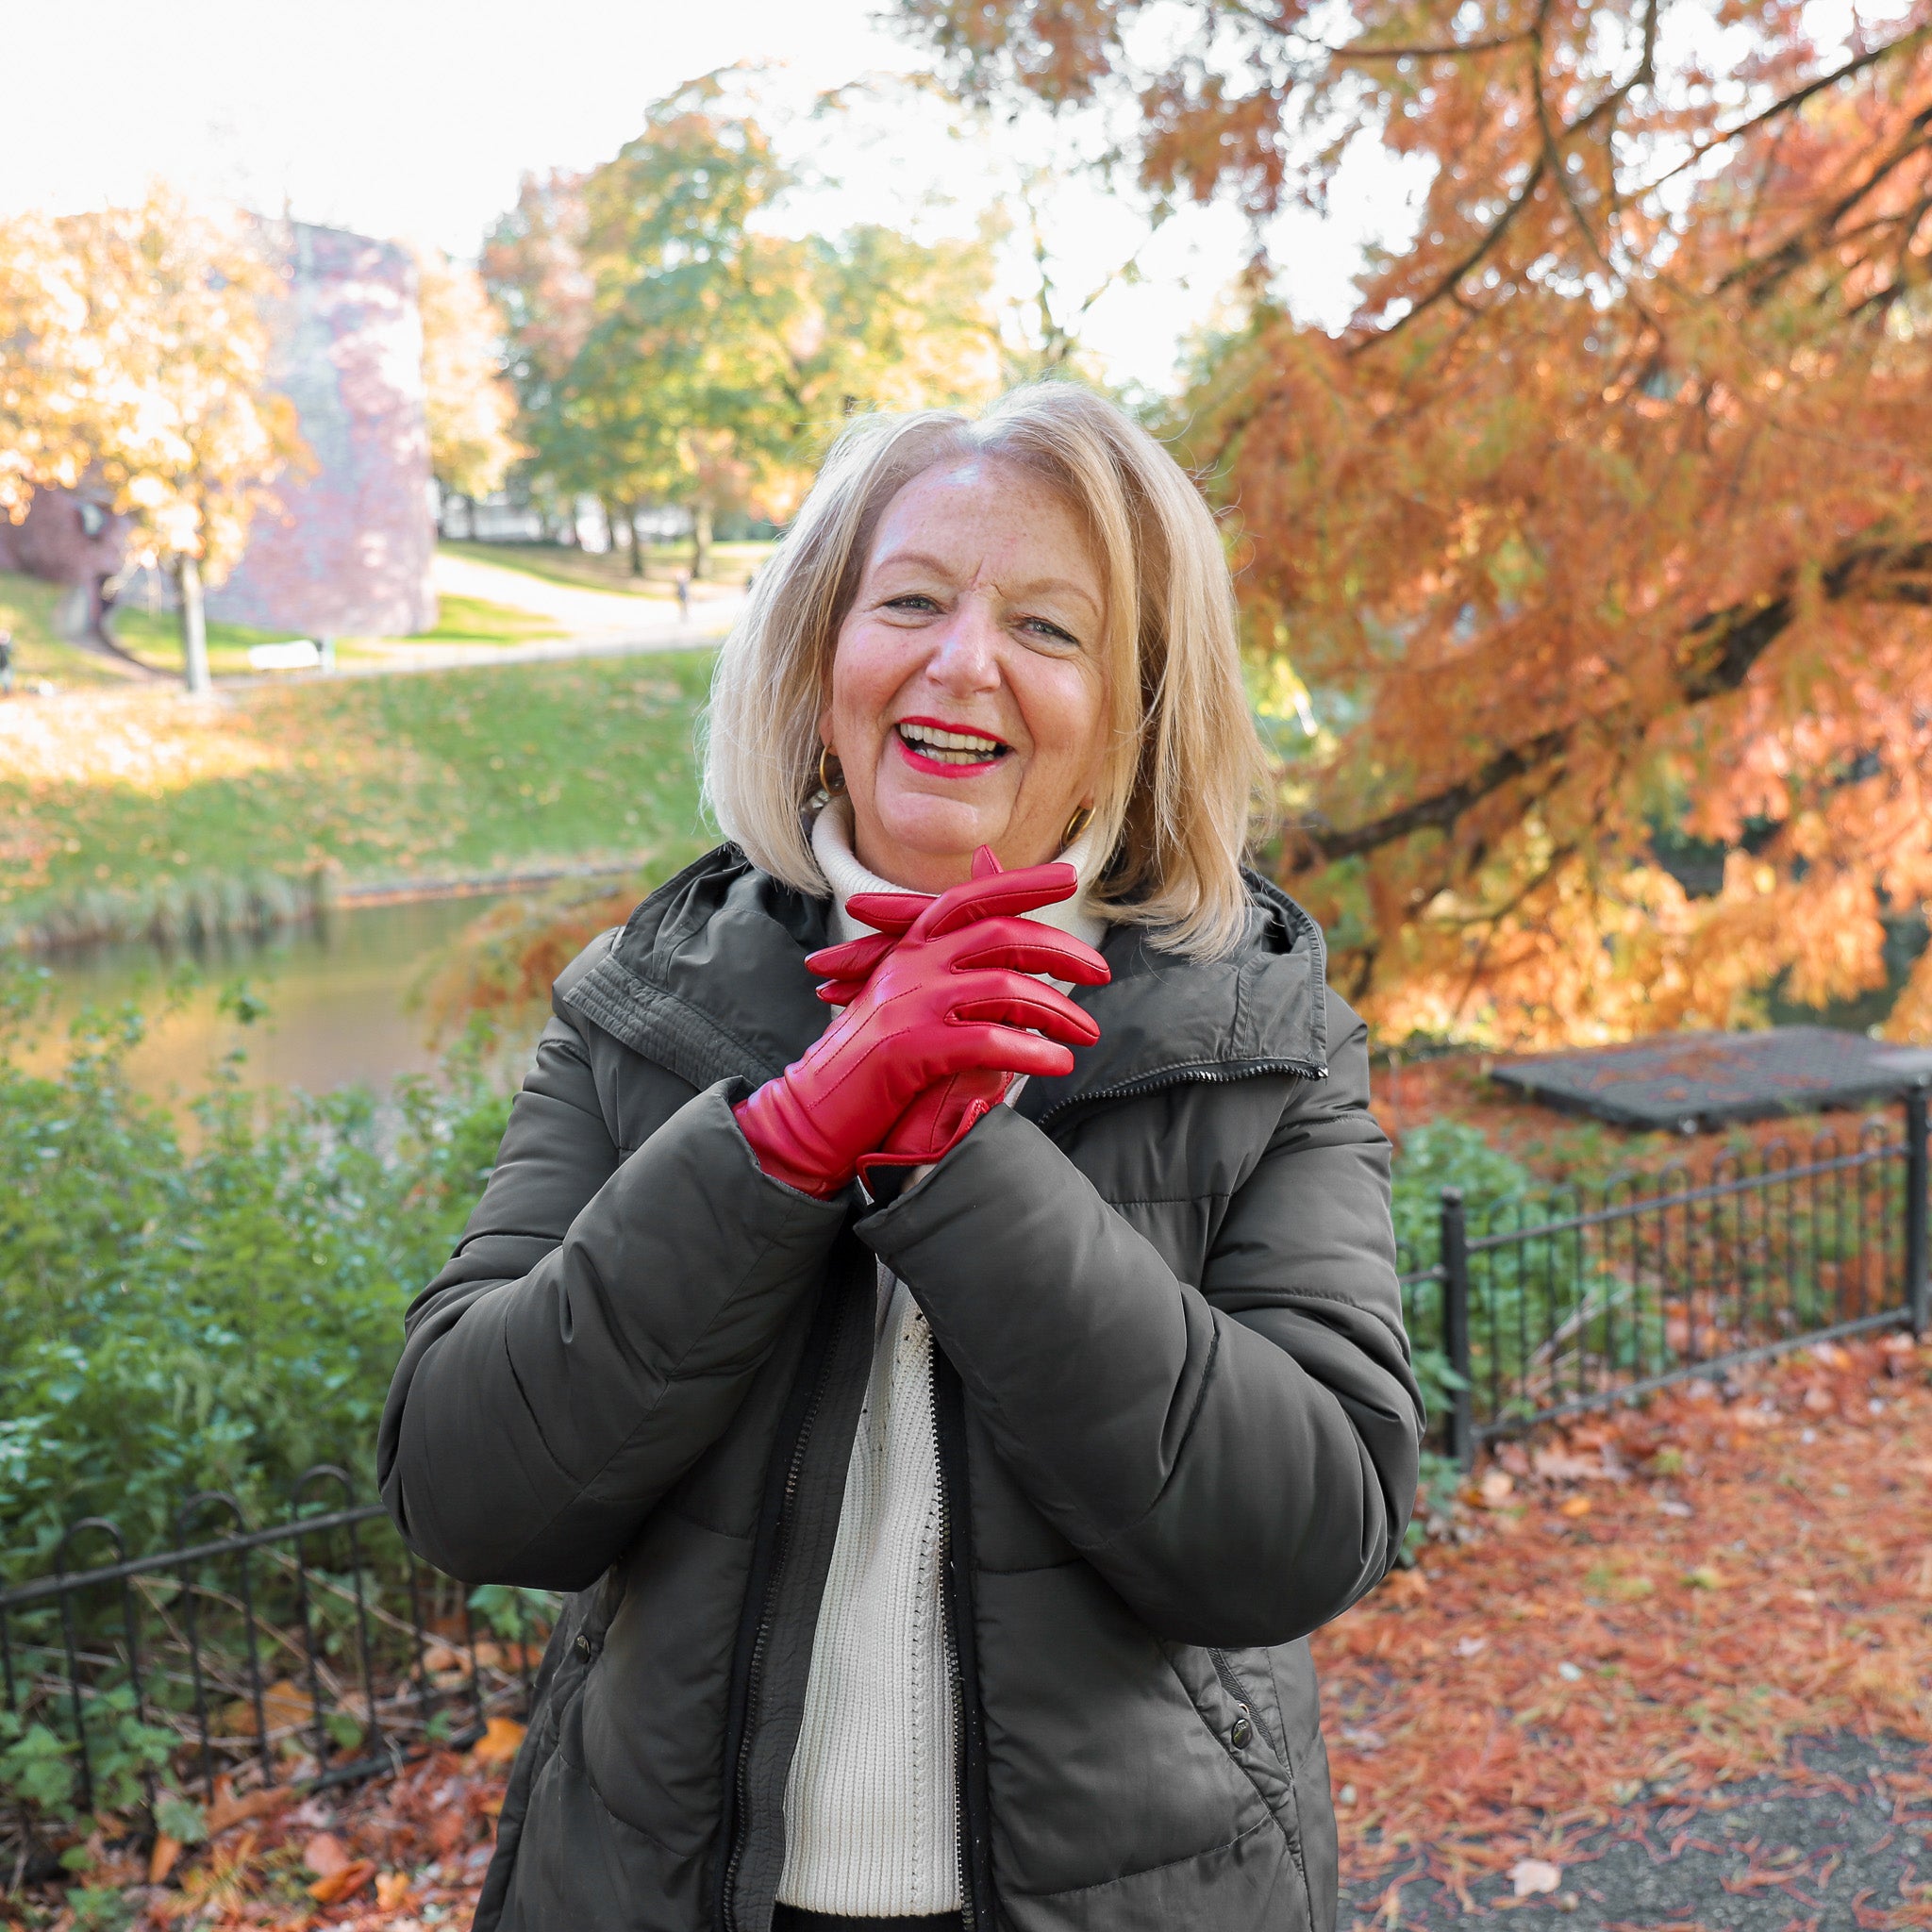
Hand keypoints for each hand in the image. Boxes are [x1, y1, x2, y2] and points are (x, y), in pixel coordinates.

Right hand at [733, 849, 1109, 1195]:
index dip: (1021, 884)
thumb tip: (1009, 962)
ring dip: (1059, 1011)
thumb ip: (955, 978)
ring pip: (1005, 987)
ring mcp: (911, 1003)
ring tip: (1088, 1034)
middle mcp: (910, 964)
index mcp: (909, 950)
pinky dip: (1032, 1052)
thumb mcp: (911, 1008)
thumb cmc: (869, 1067)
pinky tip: (1058, 1065)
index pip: (971, 899)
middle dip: (1062, 950)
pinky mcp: (912, 1048)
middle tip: (1102, 973)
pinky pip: (988, 1040)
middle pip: (1001, 935)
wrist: (811, 1114)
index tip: (1070, 878)